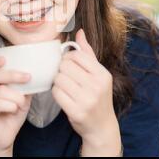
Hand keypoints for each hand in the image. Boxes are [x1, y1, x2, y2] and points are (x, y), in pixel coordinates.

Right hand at [0, 54, 31, 155]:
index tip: (5, 59)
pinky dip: (11, 105)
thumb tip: (37, 71)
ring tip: (21, 102)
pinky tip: (14, 109)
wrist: (4, 136)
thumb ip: (23, 83)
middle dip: (12, 75)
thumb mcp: (20, 94)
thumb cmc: (11, 112)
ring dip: (16, 96)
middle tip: (27, 77)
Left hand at [52, 29, 121, 155]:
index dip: (67, 59)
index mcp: (102, 74)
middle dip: (61, 71)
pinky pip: (56, 93)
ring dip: (57, 82)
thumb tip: (79, 32)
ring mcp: (87, 100)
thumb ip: (87, 53)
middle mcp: (97, 86)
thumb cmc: (98, 97)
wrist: (102, 126)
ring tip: (64, 87)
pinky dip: (56, 93)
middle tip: (65, 77)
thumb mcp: (98, 74)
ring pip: (58, 79)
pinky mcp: (76, 111)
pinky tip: (63, 96)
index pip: (76, 56)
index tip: (68, 66)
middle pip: (64, 66)